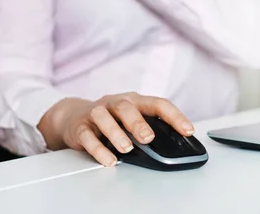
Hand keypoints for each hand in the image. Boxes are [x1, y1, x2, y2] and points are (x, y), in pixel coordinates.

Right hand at [38, 93, 194, 166]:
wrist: (72, 116)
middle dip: (138, 122)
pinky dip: (97, 149)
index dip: (174, 116)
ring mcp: (96, 113)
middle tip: (148, 138)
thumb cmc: (110, 118)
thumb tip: (174, 144)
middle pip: (126, 107)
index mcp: (134, 101)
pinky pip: (87, 136)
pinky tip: (108, 160)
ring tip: (126, 149)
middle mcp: (115, 103)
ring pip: (104, 117)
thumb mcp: (130, 118)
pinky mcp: (79, 127)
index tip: (187, 130)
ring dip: (116, 133)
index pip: (157, 103)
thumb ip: (148, 126)